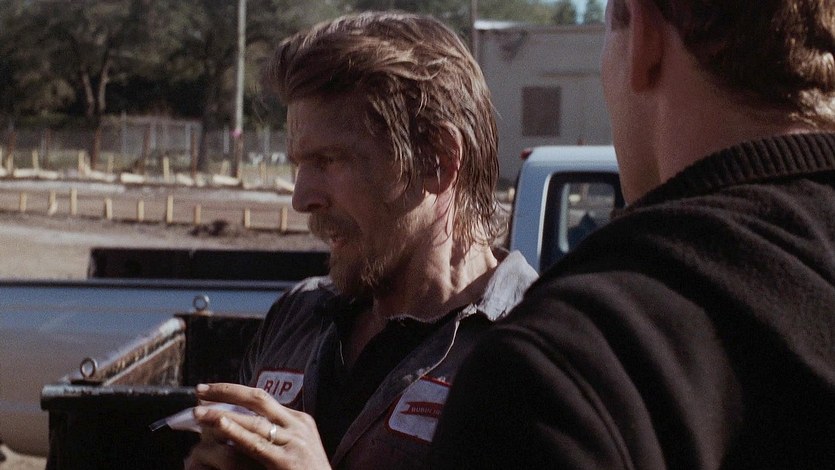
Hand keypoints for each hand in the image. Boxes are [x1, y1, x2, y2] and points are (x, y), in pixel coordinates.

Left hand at [184, 383, 330, 469]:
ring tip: (198, 413)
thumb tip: (242, 423)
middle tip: (200, 390)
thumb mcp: (295, 448)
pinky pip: (257, 444)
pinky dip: (237, 432)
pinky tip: (220, 425)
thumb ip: (276, 435)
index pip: (263, 398)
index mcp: (300, 420)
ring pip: (254, 421)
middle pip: (258, 399)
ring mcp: (294, 442)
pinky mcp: (287, 462)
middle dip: (226, 391)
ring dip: (222, 415)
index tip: (211, 391)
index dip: (234, 392)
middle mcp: (298, 426)